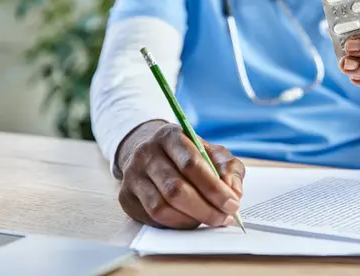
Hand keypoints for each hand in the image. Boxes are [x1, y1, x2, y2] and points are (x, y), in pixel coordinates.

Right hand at [116, 122, 244, 228]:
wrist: (153, 153)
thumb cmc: (189, 155)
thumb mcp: (213, 153)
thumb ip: (229, 169)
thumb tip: (233, 192)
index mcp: (170, 136)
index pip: (191, 164)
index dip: (214, 187)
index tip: (232, 203)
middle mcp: (146, 153)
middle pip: (175, 189)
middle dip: (205, 209)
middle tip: (224, 218)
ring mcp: (132, 175)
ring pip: (161, 207)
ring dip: (191, 219)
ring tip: (211, 220)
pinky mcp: (125, 197)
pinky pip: (152, 218)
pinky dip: (176, 224)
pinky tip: (191, 220)